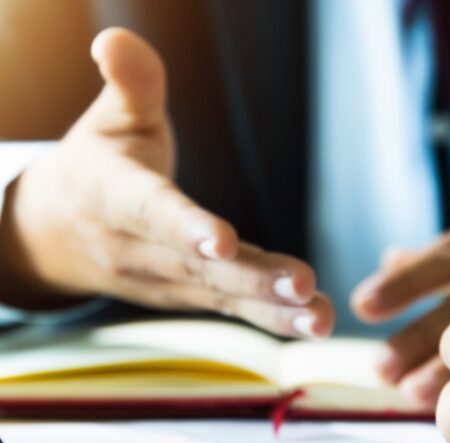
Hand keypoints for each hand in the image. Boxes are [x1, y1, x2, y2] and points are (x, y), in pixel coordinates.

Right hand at [0, 28, 332, 337]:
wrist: (58, 234)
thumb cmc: (99, 165)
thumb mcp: (111, 120)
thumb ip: (130, 84)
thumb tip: (116, 40)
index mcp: (113, 197)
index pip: (150, 212)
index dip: (184, 226)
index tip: (221, 241)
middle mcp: (138, 250)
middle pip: (197, 268)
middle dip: (251, 278)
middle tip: (302, 285)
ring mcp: (165, 282)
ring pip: (221, 296)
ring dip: (273, 310)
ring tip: (319, 318)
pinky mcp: (192, 297)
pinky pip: (233, 311)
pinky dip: (275, 321)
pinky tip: (315, 324)